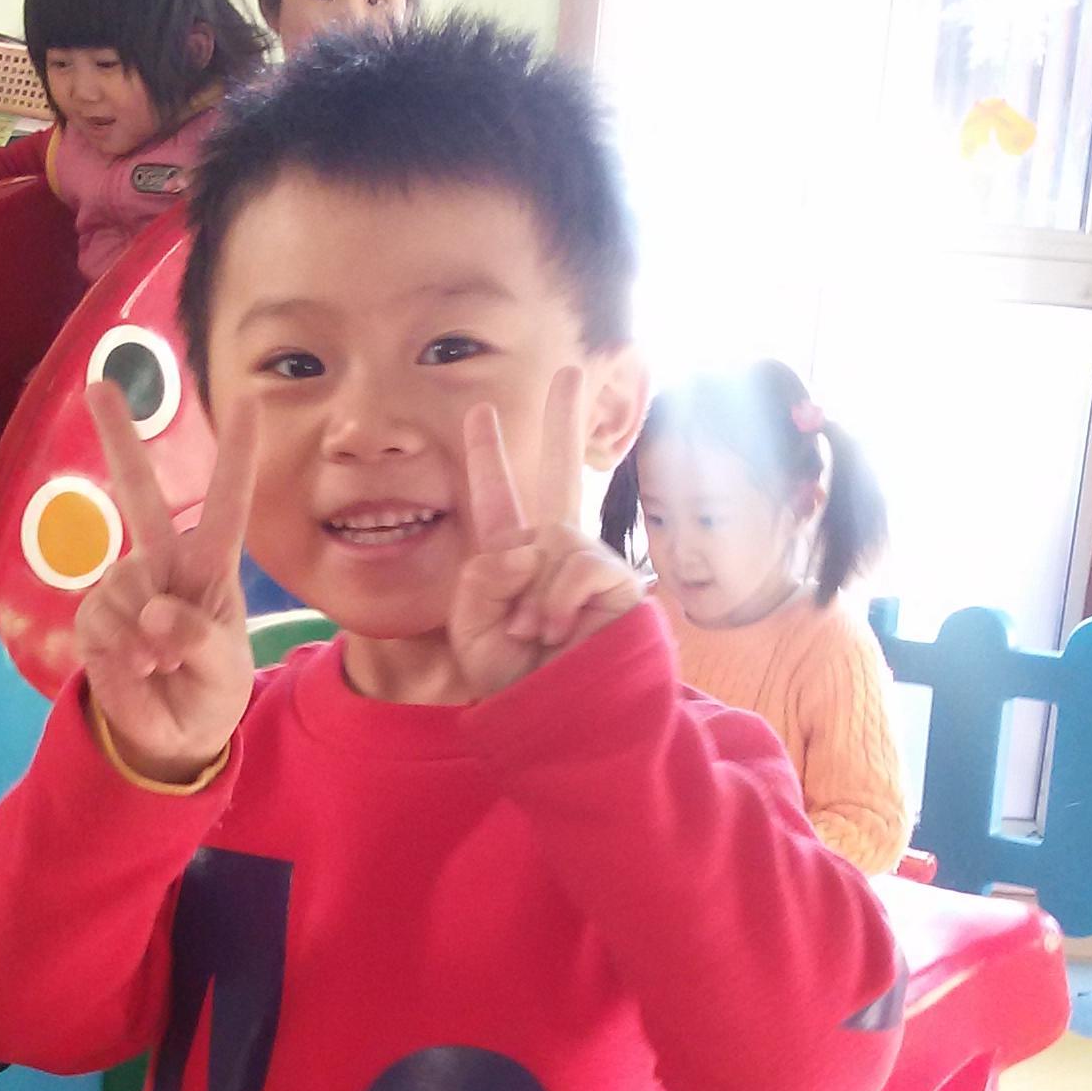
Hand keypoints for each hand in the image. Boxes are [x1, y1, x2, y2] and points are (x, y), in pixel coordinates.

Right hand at [78, 381, 255, 783]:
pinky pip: (99, 618)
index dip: (237, 452)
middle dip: (118, 438)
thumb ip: (198, 638)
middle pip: (140, 493)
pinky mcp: (94, 617)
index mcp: (210, 566)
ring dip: (143, 633)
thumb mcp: (224, 670)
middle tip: (98, 384)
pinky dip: (119, 649)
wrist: (171, 734)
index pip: (227, 502)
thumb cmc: (210, 689)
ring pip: (122, 584)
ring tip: (161, 663)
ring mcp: (126, 587)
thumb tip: (154, 612)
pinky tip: (137, 666)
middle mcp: (164, 564)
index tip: (247, 397)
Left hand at [449, 372, 648, 700]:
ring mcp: (589, 565)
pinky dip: (560, 602)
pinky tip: (561, 632)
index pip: (497, 500)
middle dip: (565, 421)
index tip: (479, 414)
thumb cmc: (514, 682)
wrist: (557, 720)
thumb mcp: (471, 626)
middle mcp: (553, 554)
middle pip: (562, 473)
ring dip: (535, 595)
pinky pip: (580, 567)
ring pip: (555, 541)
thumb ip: (482, 573)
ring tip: (536, 635)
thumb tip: (529, 542)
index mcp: (511, 562)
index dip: (487, 458)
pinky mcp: (620, 584)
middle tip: (570, 370)